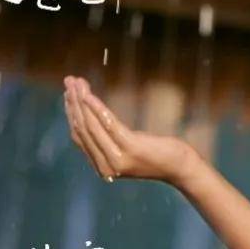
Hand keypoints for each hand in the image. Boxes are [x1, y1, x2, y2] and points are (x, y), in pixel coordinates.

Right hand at [62, 75, 200, 185]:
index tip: (68, 93)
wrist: (182, 167)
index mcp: (102, 167)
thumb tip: (93, 120)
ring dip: (81, 100)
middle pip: (82, 128)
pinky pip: (108, 124)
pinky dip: (95, 107)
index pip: (79, 136)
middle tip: (69, 80)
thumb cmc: (159, 154)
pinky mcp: (130, 148)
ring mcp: (117, 159)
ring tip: (76, 82)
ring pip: (91, 125)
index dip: (71, 112)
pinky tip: (88, 94)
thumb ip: (110, 141)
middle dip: (73, 102)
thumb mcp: (130, 147)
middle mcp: (106, 166)